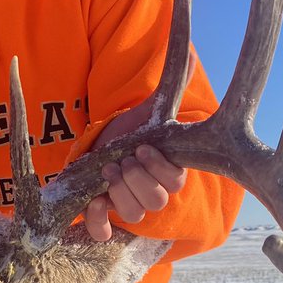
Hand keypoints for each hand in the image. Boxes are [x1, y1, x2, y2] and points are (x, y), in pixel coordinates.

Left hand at [83, 52, 193, 241]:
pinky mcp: (104, 213)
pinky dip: (98, 222)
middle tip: (123, 159)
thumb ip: (172, 86)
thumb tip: (189, 50)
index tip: (143, 147)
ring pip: (133, 214)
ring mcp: (128, 205)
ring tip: (107, 170)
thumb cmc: (128, 131)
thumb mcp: (148, 111)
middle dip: (138, 180)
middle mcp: (151, 193)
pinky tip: (93, 203)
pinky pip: (105, 231)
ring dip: (119, 193)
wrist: (96, 146)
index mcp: (168, 173)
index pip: (175, 183)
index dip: (160, 169)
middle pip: (155, 202)